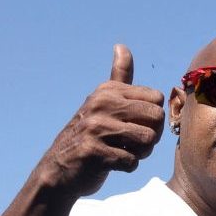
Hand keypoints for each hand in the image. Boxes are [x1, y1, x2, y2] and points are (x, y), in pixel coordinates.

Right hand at [33, 44, 165, 198]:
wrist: (58, 169)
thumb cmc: (89, 136)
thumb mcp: (102, 101)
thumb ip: (118, 76)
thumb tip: (121, 46)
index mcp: (108, 90)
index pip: (157, 98)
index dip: (153, 117)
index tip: (135, 125)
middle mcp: (101, 104)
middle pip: (156, 119)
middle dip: (151, 136)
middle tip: (132, 142)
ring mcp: (96, 127)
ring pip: (148, 140)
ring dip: (141, 153)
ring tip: (123, 152)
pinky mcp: (94, 152)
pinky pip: (132, 162)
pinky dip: (127, 167)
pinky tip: (112, 164)